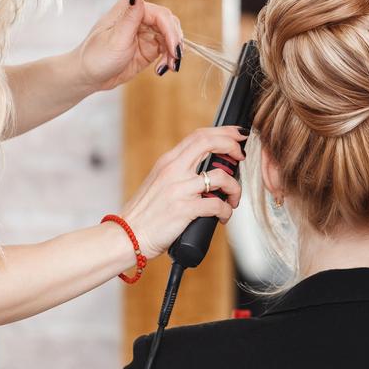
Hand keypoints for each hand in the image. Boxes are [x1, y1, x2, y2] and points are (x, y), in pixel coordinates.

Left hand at [74, 0, 183, 91]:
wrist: (89, 76)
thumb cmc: (96, 57)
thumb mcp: (116, 38)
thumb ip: (130, 16)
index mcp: (129, 10)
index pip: (160, 15)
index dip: (170, 31)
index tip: (173, 50)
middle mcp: (139, 18)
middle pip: (169, 24)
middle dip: (174, 42)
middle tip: (174, 60)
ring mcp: (145, 33)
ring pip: (170, 38)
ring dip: (173, 53)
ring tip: (169, 68)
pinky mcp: (148, 48)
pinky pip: (166, 50)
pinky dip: (168, 59)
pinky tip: (162, 70)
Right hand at [121, 126, 247, 258]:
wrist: (127, 235)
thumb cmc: (145, 213)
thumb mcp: (159, 182)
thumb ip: (179, 171)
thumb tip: (206, 169)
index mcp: (168, 162)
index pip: (199, 135)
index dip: (223, 132)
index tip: (237, 135)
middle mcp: (173, 170)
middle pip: (209, 142)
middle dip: (232, 144)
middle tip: (241, 156)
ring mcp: (179, 189)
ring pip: (220, 177)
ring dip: (235, 187)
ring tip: (233, 199)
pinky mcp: (184, 209)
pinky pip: (217, 205)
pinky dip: (226, 211)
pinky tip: (223, 216)